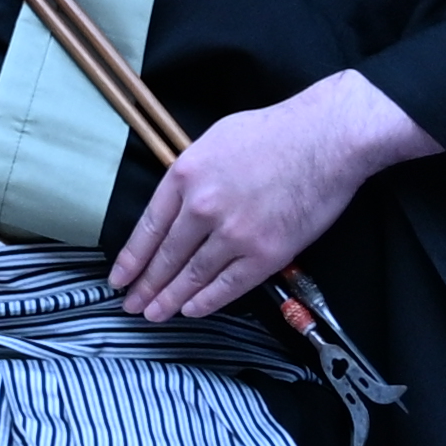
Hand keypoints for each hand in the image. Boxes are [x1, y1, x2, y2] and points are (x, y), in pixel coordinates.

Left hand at [111, 68, 436, 323]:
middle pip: (166, 256)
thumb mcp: (214, 141)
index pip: (149, 227)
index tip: (120, 277)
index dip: (132, 257)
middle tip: (131, 305)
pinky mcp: (267, 252)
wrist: (326, 139)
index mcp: (185, 176)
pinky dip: (208, 301)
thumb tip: (179, 202)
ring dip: (171, 298)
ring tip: (155, 313)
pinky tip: (191, 310)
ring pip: (193, 274)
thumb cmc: (275, 132)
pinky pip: (230, 284)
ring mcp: (234, 233)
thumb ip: (192, 176)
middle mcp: (202, 207)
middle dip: (146, 285)